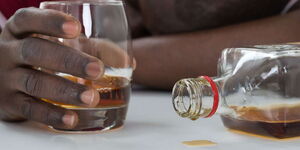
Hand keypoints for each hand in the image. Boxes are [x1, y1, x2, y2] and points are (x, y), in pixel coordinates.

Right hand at [0, 8, 104, 128]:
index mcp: (20, 31)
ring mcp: (7, 78)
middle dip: (68, 61)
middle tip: (96, 69)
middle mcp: (10, 51)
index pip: (29, 20)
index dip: (51, 22)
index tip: (77, 28)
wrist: (0, 78)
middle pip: (35, 51)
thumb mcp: (56, 44)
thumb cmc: (40, 56)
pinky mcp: (9, 103)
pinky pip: (30, 110)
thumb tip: (129, 62)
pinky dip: (52, 115)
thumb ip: (93, 48)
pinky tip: (72, 118)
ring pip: (35, 82)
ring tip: (91, 97)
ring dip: (65, 91)